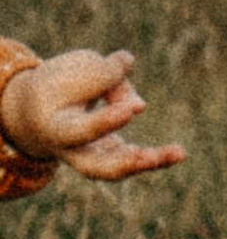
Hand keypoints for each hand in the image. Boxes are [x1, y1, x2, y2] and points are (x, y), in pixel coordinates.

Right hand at [0, 48, 186, 181]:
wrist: (36, 109)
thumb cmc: (59, 85)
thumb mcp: (78, 69)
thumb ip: (109, 76)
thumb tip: (140, 106)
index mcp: (54, 127)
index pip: (80, 130)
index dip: (107, 121)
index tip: (135, 108)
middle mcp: (70, 153)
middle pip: (93, 167)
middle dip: (121, 162)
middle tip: (146, 156)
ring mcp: (90, 159)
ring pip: (116, 170)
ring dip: (146, 162)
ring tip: (178, 153)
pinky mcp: (109, 158)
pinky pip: (132, 162)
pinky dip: (156, 156)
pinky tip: (178, 152)